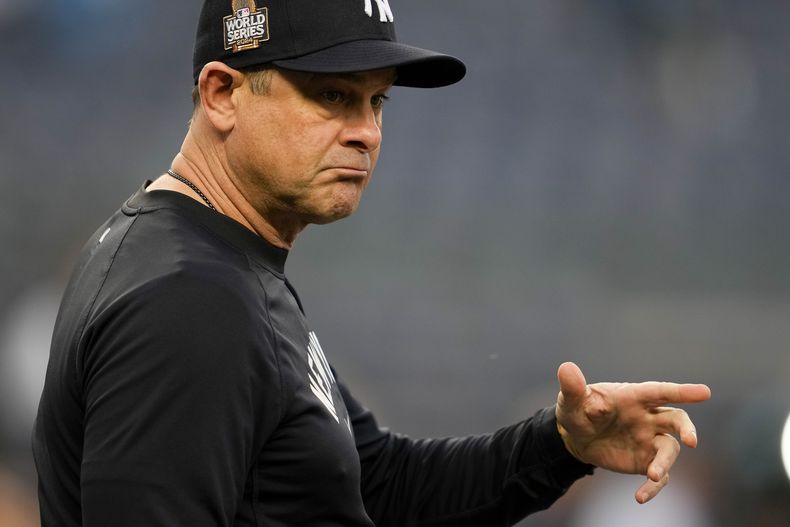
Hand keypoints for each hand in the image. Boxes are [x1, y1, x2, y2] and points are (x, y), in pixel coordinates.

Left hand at [554, 362, 710, 503]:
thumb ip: (572, 387)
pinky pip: (659, 476)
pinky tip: (640, 497)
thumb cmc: (578, 410)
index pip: (659, 391)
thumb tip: (566, 368)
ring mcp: (649, 439)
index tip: (705, 392)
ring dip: (665, 462)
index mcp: (633, 396)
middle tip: (691, 441)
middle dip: (687, 428)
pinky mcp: (645, 461)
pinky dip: (653, 487)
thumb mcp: (571, 400)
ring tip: (653, 475)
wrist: (575, 436)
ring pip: (669, 449)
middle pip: (676, 420)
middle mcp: (648, 417)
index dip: (682, 391)